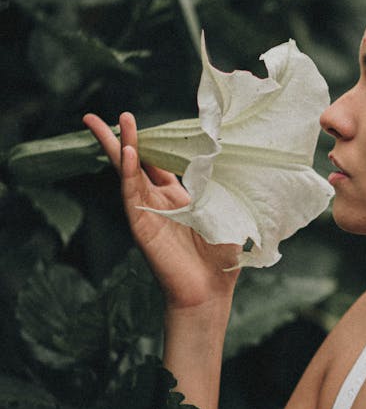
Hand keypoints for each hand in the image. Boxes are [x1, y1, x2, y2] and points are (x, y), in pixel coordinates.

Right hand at [83, 111, 239, 311]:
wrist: (210, 291)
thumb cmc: (220, 257)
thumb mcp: (224, 210)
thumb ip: (217, 185)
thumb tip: (223, 152)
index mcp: (179, 197)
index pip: (158, 162)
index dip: (149, 141)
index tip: (139, 119)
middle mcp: (159, 202)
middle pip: (135, 162)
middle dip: (119, 138)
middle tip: (97, 116)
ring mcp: (147, 213)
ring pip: (128, 173)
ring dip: (121, 146)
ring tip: (115, 121)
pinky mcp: (142, 226)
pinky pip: (131, 194)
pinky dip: (127, 172)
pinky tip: (125, 152)